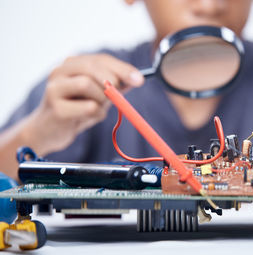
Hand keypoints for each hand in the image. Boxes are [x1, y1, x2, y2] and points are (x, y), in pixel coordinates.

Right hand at [23, 54, 143, 154]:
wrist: (49, 132)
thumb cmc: (77, 111)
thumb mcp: (98, 95)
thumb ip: (115, 86)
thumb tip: (137, 78)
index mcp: (72, 65)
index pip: (100, 59)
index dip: (122, 68)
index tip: (140, 79)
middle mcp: (60, 71)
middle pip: (92, 67)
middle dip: (113, 80)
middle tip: (119, 95)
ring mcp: (54, 88)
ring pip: (87, 84)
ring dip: (101, 100)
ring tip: (96, 109)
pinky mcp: (55, 108)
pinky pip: (87, 107)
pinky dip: (96, 114)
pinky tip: (87, 118)